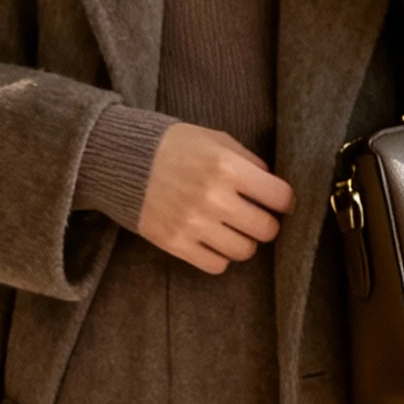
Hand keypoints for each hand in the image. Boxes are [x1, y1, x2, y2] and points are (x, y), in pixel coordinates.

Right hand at [138, 122, 293, 275]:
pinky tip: (212, 240)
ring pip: (244, 251)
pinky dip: (219, 255)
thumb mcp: (213, 139)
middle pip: (266, 229)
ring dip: (243, 241)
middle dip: (265, 223)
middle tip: (255, 217)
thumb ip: (246, 160)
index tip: (278, 202)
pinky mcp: (175, 243)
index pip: (279, 196)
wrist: (118, 158)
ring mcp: (193, 224)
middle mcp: (214, 198)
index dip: (284, 201)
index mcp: (227, 166)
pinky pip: (217, 265)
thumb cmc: (172, 146)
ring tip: (232, 230)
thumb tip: (271, 184)